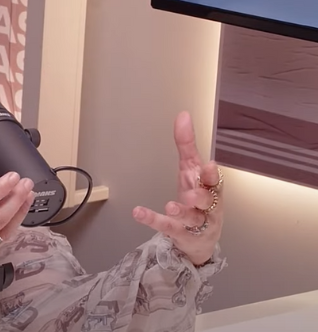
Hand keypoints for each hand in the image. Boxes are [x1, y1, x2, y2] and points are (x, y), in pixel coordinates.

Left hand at [132, 111, 223, 265]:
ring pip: (191, 217)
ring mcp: (194, 222)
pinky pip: (167, 227)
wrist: (200, 238)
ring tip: (170, 206)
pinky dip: (152, 219)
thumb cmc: (198, 199)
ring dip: (181, 211)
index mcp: (210, 188)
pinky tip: (138, 212)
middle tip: (192, 194)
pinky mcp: (180, 233)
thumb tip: (183, 115)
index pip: (215, 181)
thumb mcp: (190, 169)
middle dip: (202, 196)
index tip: (209, 165)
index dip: (212, 175)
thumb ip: (187, 144)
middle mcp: (206, 206)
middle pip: (208, 201)